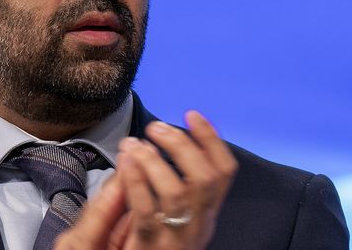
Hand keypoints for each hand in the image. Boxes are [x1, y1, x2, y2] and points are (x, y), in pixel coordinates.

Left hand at [55, 111, 237, 249]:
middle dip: (183, 144)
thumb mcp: (158, 214)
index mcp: (204, 216)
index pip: (223, 172)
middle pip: (207, 178)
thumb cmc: (139, 245)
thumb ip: (156, 184)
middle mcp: (198, 228)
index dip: (212, 140)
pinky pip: (148, 212)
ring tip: (135, 145)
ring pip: (180, 193)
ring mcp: (176, 241)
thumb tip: (152, 147)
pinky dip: (138, 181)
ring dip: (157, 160)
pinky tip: (127, 163)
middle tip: (156, 128)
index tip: (192, 115)